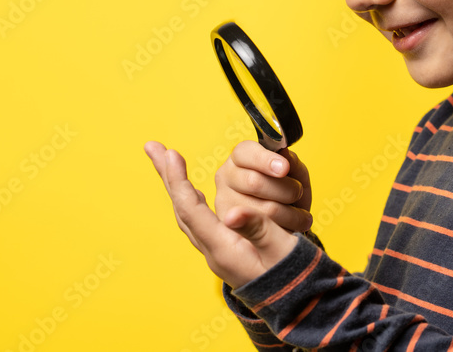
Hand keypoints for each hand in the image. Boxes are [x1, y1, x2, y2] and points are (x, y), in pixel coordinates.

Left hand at [144, 141, 298, 288]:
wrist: (300, 305)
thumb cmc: (294, 275)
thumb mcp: (281, 250)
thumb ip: (258, 229)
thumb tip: (232, 213)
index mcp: (223, 249)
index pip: (191, 210)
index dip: (179, 181)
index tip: (171, 153)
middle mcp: (213, 251)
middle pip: (182, 210)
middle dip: (168, 177)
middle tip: (152, 147)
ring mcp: (217, 253)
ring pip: (188, 215)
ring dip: (177, 186)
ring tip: (168, 161)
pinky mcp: (225, 251)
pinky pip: (199, 221)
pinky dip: (191, 200)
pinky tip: (193, 192)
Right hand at [215, 141, 312, 232]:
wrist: (285, 225)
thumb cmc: (287, 192)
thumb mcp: (295, 174)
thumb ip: (292, 163)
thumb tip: (285, 155)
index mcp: (240, 156)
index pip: (244, 152)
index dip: (265, 160)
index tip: (284, 168)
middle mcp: (226, 176)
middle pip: (254, 182)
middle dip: (286, 189)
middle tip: (298, 193)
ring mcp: (224, 201)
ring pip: (263, 208)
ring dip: (291, 213)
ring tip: (300, 214)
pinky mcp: (230, 227)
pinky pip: (263, 230)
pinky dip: (285, 227)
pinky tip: (292, 226)